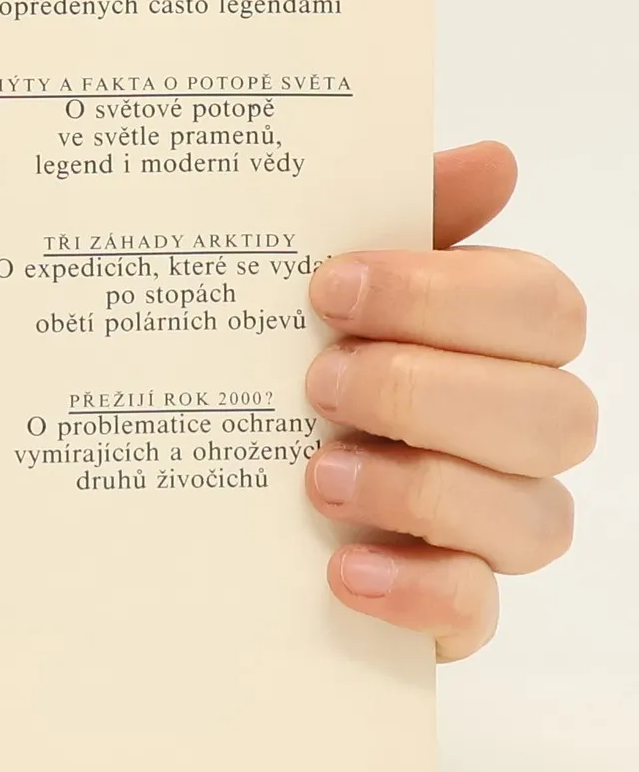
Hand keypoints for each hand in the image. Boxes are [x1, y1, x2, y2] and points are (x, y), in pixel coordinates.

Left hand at [304, 142, 594, 660]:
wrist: (217, 488)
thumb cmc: (293, 363)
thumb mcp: (323, 288)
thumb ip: (404, 223)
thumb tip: (492, 160)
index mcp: (498, 340)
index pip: (542, 307)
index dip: (445, 295)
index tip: (328, 286)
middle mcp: (518, 433)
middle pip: (554, 412)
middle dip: (428, 389)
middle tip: (317, 379)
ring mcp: (492, 527)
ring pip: (533, 516)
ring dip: (421, 486)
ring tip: (316, 473)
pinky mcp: (451, 607)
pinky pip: (477, 611)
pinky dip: (416, 589)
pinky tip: (343, 568)